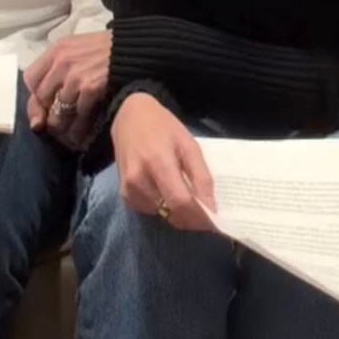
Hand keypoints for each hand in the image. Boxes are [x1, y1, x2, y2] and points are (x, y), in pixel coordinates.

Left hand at [23, 32, 111, 149]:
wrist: (135, 47)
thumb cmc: (107, 49)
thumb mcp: (78, 50)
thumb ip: (58, 71)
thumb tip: (42, 110)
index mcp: (57, 49)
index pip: (31, 79)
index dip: (35, 97)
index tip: (43, 109)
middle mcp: (62, 61)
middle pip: (42, 98)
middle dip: (49, 114)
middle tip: (59, 126)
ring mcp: (74, 75)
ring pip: (58, 112)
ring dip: (65, 126)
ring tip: (71, 136)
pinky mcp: (89, 87)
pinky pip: (78, 115)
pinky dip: (81, 127)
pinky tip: (85, 134)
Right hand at [112, 92, 214, 231]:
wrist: (129, 117)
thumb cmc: (163, 127)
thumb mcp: (188, 144)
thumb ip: (201, 176)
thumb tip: (211, 208)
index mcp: (158, 161)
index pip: (180, 202)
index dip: (199, 216)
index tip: (215, 221)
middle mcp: (139, 179)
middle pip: (171, 213)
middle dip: (191, 218)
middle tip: (205, 211)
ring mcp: (128, 189)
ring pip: (162, 215)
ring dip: (176, 212)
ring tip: (182, 192)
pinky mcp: (123, 195)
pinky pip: (150, 211)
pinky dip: (162, 207)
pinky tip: (164, 189)